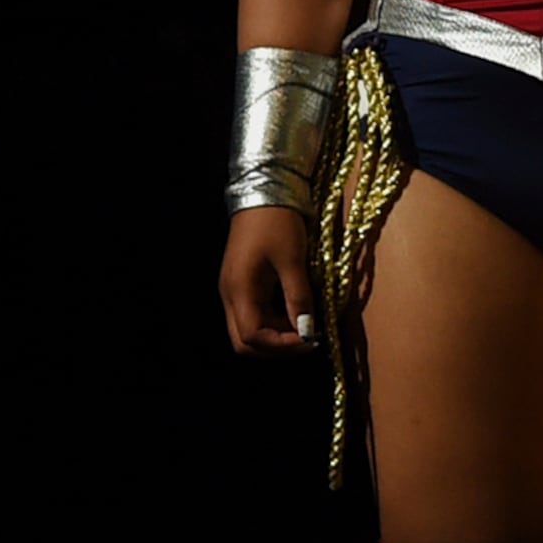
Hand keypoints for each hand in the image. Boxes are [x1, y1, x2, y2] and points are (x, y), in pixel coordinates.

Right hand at [220, 205, 320, 354]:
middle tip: (309, 340)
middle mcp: (230, 296)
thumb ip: (299, 297)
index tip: (311, 339)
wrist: (263, 195)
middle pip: (243, 341)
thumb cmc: (278, 224)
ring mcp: (234, 291)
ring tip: (308, 326)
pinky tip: (298, 312)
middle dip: (276, 347)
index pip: (251, 337)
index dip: (282, 345)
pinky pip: (254, 314)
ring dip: (276, 335)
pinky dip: (274, 321)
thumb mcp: (293, 261)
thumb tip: (307, 329)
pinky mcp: (242, 284)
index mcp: (239, 291)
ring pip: (248, 330)